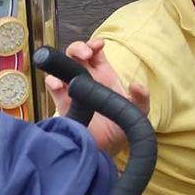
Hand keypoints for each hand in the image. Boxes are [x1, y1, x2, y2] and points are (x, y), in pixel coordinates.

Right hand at [42, 39, 149, 154]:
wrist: (109, 149)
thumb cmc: (122, 127)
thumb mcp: (138, 111)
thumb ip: (141, 98)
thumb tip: (137, 84)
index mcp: (105, 75)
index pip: (95, 53)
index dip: (94, 45)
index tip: (98, 46)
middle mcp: (87, 80)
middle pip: (76, 54)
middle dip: (78, 48)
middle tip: (86, 54)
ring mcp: (74, 91)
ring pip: (62, 68)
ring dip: (63, 62)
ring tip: (71, 67)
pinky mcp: (64, 105)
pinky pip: (53, 89)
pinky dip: (53, 82)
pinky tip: (59, 84)